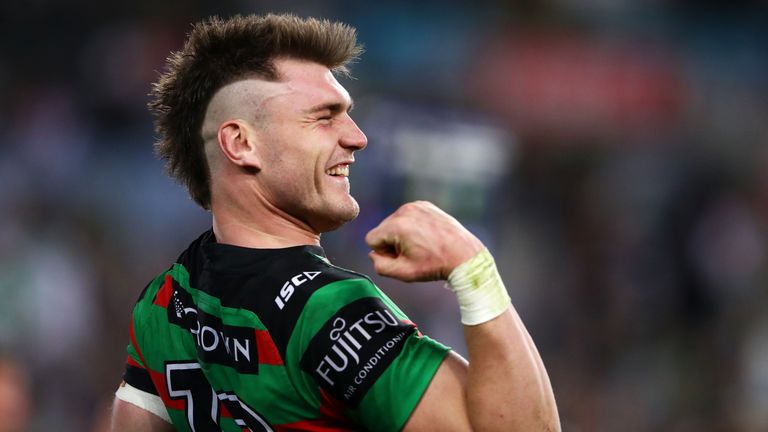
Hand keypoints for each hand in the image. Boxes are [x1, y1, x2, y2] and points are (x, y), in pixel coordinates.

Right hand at [365, 201, 483, 281]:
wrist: (464, 255)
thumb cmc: (435, 265)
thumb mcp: (404, 273)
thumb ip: (380, 266)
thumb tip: (374, 254)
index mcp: (397, 226)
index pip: (371, 239)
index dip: (383, 252)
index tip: (400, 257)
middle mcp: (405, 211)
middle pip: (382, 229)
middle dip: (392, 242)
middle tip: (413, 253)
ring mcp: (416, 205)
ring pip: (394, 223)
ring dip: (402, 235)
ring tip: (421, 245)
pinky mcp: (425, 205)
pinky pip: (407, 216)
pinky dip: (412, 226)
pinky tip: (426, 237)